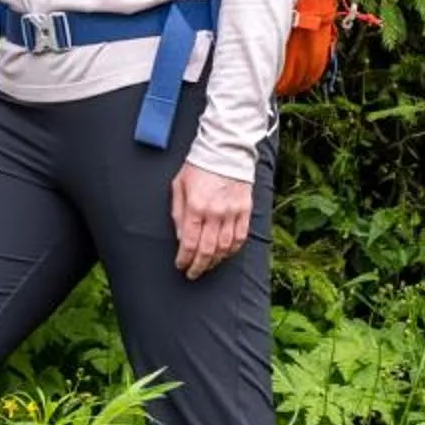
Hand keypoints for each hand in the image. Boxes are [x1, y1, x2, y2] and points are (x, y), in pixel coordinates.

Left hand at [171, 164, 252, 278]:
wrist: (224, 150)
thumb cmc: (198, 166)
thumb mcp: (179, 186)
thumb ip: (178, 213)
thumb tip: (181, 238)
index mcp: (196, 206)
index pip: (190, 242)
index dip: (184, 259)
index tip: (180, 265)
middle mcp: (215, 212)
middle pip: (207, 250)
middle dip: (198, 266)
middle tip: (192, 273)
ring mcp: (233, 212)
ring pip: (224, 247)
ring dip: (215, 261)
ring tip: (207, 265)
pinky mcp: (245, 210)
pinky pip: (240, 238)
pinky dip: (232, 250)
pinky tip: (224, 254)